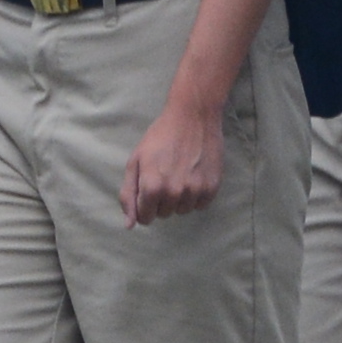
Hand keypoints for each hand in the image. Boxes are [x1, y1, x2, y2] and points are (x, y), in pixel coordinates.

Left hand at [119, 88, 229, 226]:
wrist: (193, 117)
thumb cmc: (160, 137)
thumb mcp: (136, 161)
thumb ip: (129, 194)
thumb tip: (129, 225)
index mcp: (152, 188)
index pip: (145, 218)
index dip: (144, 205)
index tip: (148, 189)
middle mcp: (174, 193)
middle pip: (164, 214)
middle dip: (161, 200)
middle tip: (165, 175)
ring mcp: (195, 191)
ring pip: (182, 211)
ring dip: (179, 198)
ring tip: (179, 173)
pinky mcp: (212, 188)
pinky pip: (200, 205)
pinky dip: (195, 195)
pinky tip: (193, 175)